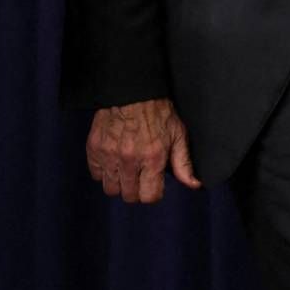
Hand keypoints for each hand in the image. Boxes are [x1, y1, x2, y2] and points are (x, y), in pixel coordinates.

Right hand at [85, 98, 200, 203]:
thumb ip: (184, 164)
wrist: (133, 93)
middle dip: (137, 191)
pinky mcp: (94, 150)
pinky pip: (96, 175)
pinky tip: (114, 161)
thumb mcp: (178, 135)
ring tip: (127, 171)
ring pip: (110, 189)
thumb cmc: (159, 113)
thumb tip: (194, 185)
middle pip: (129, 196)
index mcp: (153, 158)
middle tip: (141, 178)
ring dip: (120, 184)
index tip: (155, 186)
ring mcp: (109, 156)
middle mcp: (130, 161)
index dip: (154, 194)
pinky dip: (104, 172)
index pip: (149, 196)